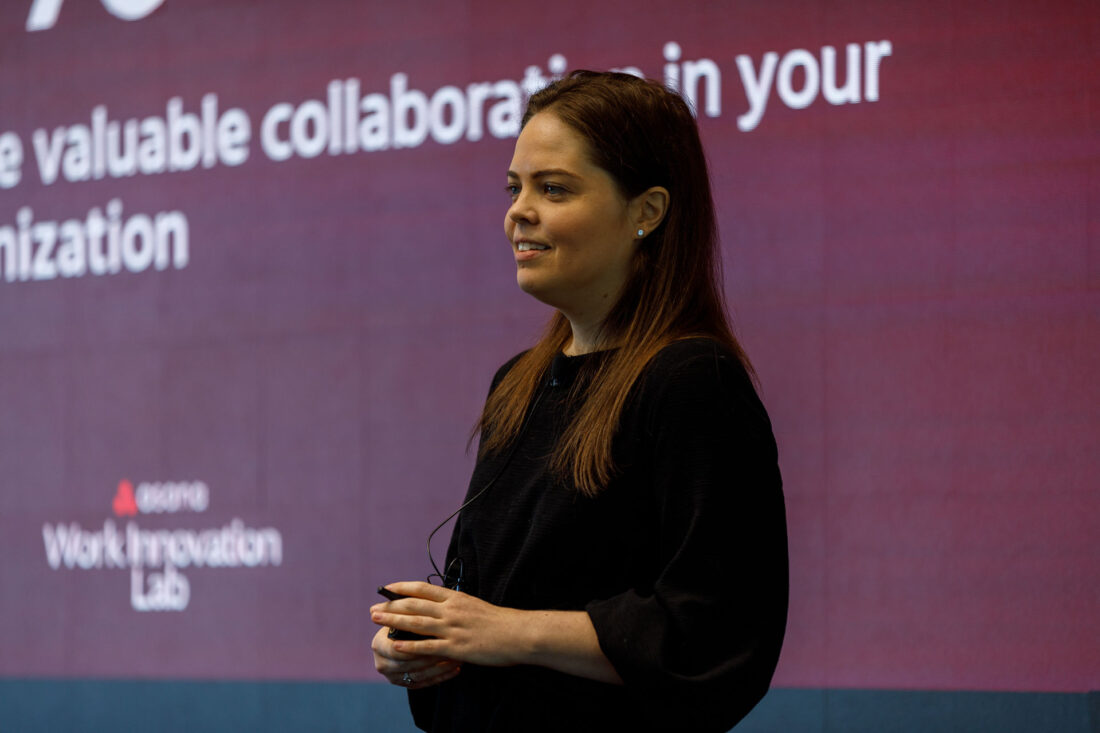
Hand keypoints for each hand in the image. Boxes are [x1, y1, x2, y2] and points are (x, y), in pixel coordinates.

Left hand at [370, 581, 528, 667]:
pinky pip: (428, 647)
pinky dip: (410, 646)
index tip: (387, 588)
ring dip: (393, 621)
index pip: (423, 588)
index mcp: (455, 598)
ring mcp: (452, 628)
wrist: (518, 633)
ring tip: (376, 620)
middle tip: (373, 608)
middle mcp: (450, 610)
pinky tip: (396, 646)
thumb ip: (456, 606)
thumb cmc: (499, 621)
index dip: (402, 588)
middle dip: (391, 606)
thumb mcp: (475, 605)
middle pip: (414, 605)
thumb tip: (440, 606)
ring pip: (416, 623)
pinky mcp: (456, 647)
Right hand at [370, 623, 461, 690]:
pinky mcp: (407, 684)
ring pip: (420, 675)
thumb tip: (423, 604)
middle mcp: (383, 663)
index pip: (396, 650)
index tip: (435, 638)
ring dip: (439, 667)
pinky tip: (455, 669)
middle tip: (450, 649)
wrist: (400, 640)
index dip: (415, 646)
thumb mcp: (404, 617)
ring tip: (456, 658)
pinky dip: (441, 676)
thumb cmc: (407, 622)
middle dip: (430, 657)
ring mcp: (395, 676)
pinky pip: (426, 683)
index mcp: (379, 645)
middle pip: (409, 664)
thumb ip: (409, 614)